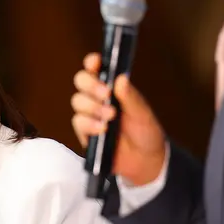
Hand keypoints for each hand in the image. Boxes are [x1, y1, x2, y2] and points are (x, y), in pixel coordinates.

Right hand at [71, 53, 166, 185]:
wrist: (145, 161)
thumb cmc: (145, 132)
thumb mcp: (143, 113)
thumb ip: (131, 97)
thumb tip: (121, 79)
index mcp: (112, 87)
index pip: (96, 68)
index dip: (92, 62)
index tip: (96, 62)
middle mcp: (98, 97)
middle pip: (81, 81)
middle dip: (90, 85)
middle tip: (105, 93)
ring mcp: (90, 114)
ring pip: (77, 101)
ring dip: (93, 107)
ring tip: (111, 117)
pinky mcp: (85, 133)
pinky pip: (78, 122)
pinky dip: (90, 124)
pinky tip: (103, 129)